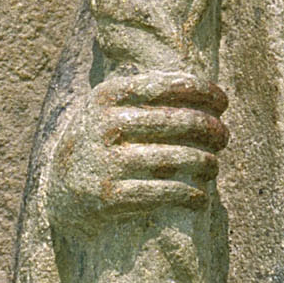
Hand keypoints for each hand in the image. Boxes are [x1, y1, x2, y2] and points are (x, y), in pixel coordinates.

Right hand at [53, 71, 225, 233]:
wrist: (59, 189)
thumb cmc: (100, 141)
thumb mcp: (108, 108)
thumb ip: (145, 93)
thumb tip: (204, 90)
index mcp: (106, 96)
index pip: (164, 85)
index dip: (201, 91)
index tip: (223, 101)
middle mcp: (105, 125)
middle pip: (175, 121)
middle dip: (209, 128)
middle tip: (224, 136)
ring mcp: (107, 162)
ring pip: (175, 158)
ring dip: (205, 162)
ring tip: (214, 165)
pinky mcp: (111, 196)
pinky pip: (164, 192)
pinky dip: (190, 195)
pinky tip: (201, 197)